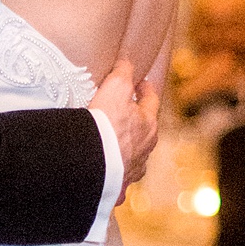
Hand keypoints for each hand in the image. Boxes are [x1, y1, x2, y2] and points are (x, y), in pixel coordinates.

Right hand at [90, 61, 162, 186]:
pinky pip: (121, 177)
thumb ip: (124, 72)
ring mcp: (134, 167)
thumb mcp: (116, 87)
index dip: (146, 89)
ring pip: (136, 154)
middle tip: (126, 113)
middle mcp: (146, 147)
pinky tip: (108, 173)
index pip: (152, 101)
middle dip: (138, 121)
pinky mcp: (121, 184)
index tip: (141, 84)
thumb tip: (128, 61)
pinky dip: (116, 172)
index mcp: (148, 124)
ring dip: (129, 148)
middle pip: (146, 130)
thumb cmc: (106, 125)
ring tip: (117, 144)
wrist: (93, 164)